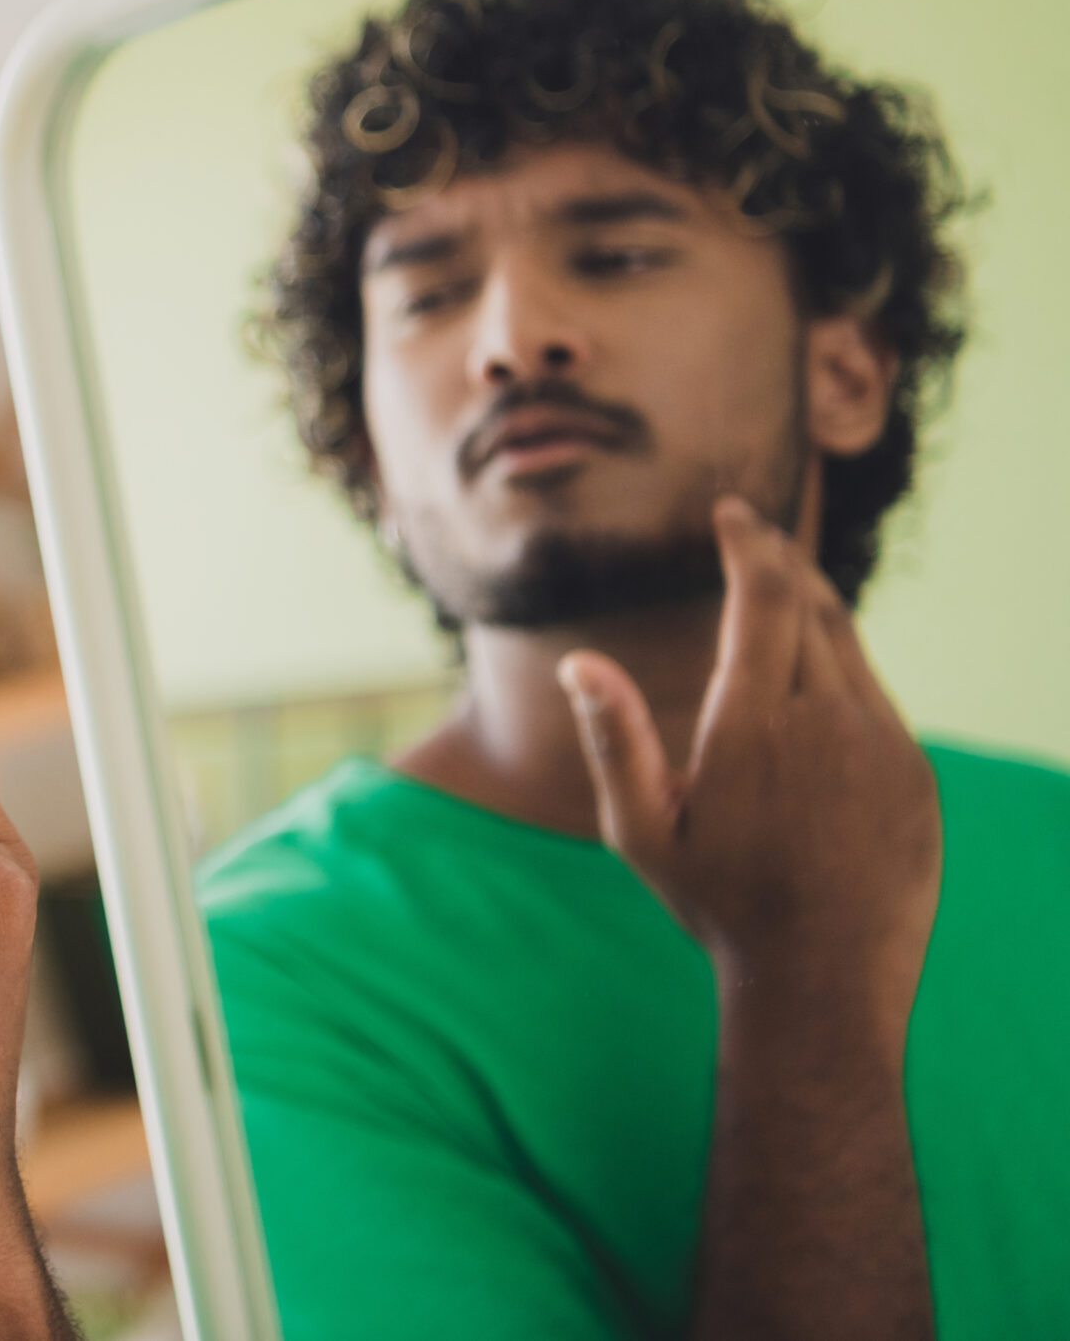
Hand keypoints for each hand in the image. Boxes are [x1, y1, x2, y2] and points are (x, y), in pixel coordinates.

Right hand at [556, 496, 941, 1034]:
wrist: (824, 981)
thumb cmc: (717, 905)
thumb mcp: (641, 831)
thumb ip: (613, 738)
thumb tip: (579, 658)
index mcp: (755, 726)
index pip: (765, 597)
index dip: (750, 543)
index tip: (734, 512)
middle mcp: (829, 723)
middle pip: (812, 607)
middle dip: (779, 564)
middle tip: (752, 538)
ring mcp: (884, 747)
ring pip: (849, 648)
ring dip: (813, 611)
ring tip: (780, 595)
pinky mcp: (915, 774)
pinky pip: (876, 698)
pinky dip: (842, 671)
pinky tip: (813, 688)